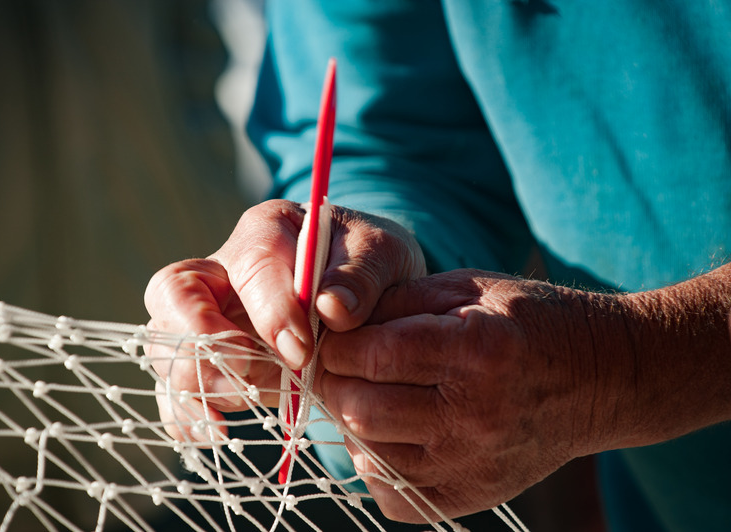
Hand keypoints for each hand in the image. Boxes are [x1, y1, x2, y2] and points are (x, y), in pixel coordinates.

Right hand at [144, 199, 424, 440]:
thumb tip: (333, 308)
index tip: (302, 352)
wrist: (368, 290)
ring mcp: (208, 316)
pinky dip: (188, 414)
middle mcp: (223, 271)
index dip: (271, 312)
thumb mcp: (382, 253)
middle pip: (174, 293)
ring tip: (245, 400)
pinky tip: (218, 431)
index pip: (251, 266)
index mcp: (265, 231)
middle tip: (248, 373)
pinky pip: (177, 388)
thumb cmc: (371, 262)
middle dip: (202, 339)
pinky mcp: (211, 361)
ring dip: (196, 381)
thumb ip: (361, 274)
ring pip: (166, 343)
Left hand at [316, 269, 624, 520]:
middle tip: (339, 365)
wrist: (602, 377)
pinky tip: (392, 432)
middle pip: (362, 409)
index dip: (336, 344)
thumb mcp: (469, 288)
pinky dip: (376, 463)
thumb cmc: (530, 322)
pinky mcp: (476, 494)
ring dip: (352, 420)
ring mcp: (475, 463)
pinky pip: (395, 493)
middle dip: (335, 382)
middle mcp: (476, 414)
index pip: (373, 354)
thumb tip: (334, 319)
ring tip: (365, 392)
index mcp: (477, 350)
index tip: (330, 337)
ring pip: (370, 452)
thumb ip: (399, 300)